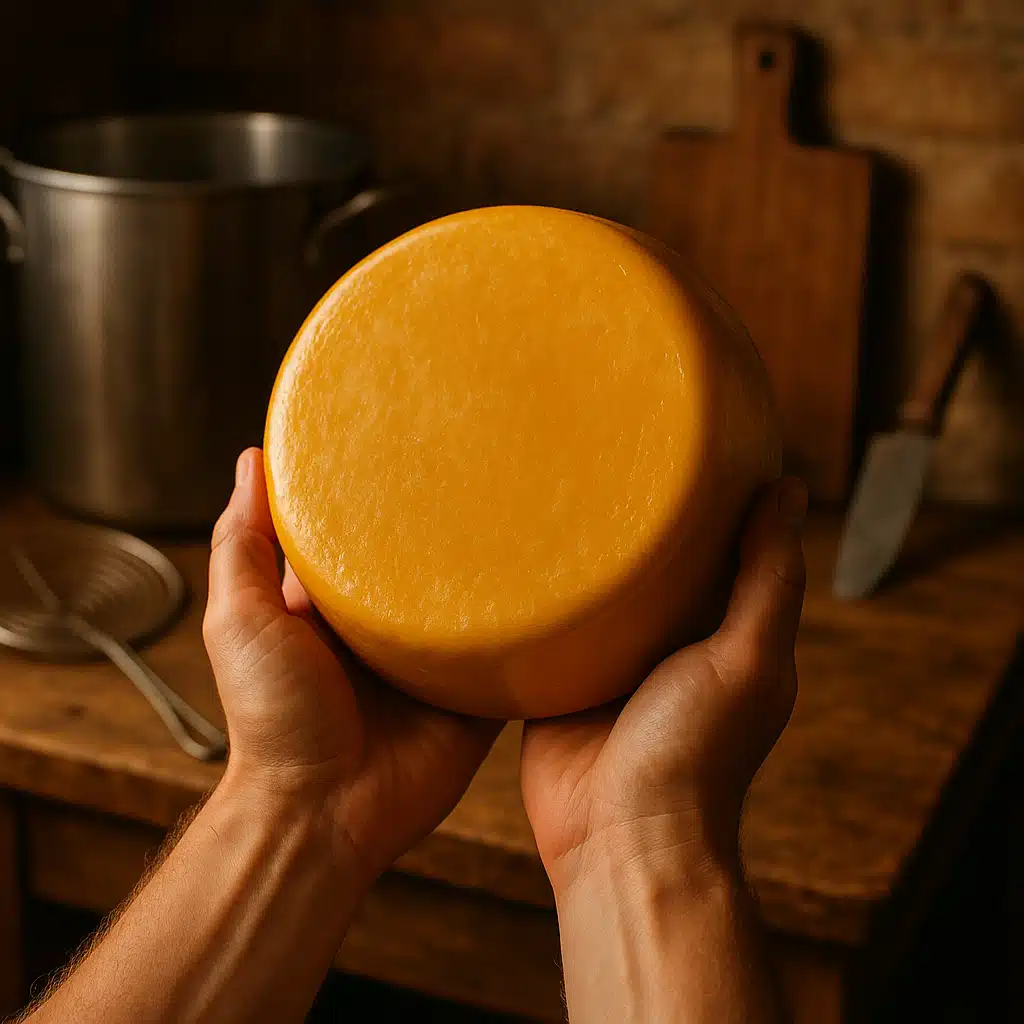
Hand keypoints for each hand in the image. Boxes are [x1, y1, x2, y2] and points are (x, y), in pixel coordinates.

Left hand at [203, 448, 499, 884]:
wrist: (322, 813)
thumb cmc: (271, 720)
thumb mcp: (242, 620)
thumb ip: (243, 544)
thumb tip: (252, 460)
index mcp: (339, 602)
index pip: (367, 529)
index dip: (385, 487)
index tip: (414, 434)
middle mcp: (391, 625)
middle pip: (431, 560)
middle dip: (456, 520)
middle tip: (494, 460)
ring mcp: (437, 659)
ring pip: (478, 600)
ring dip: (501, 569)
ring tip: (539, 509)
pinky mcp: (476, 694)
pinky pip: (512, 653)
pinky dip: (531, 626)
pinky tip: (560, 583)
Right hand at [520, 477, 805, 895]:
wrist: (616, 838)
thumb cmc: (694, 756)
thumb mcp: (747, 659)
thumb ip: (767, 578)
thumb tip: (789, 489)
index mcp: (723, 634)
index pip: (723, 549)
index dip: (714, 498)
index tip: (690, 438)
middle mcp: (668, 642)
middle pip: (654, 564)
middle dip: (637, 516)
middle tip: (608, 443)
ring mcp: (609, 660)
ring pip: (598, 590)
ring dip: (583, 551)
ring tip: (555, 481)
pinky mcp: (557, 679)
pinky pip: (549, 625)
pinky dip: (540, 594)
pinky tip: (516, 550)